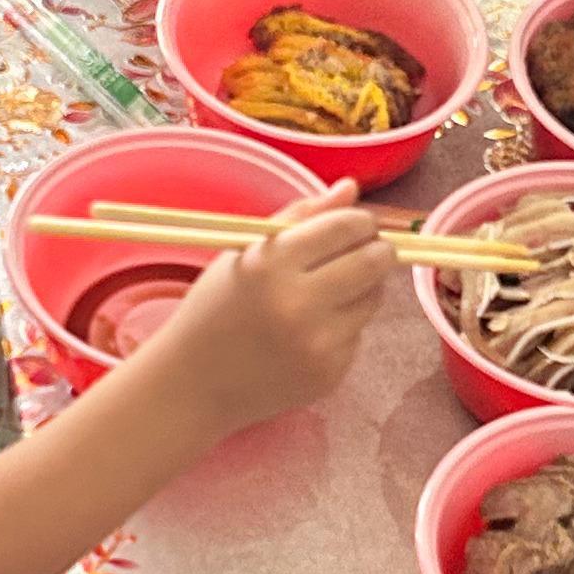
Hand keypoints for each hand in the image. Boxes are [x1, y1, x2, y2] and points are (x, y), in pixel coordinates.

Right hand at [140, 186, 392, 434]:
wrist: (195, 385)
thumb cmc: (214, 310)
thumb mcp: (244, 253)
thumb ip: (300, 216)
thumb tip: (351, 187)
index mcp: (271, 265)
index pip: (345, 228)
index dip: (361, 221)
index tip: (359, 224)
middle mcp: (298, 305)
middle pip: (373, 262)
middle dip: (378, 249)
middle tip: (367, 249)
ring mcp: (318, 344)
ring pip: (374, 299)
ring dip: (363, 287)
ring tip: (329, 290)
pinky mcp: (330, 374)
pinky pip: (358, 334)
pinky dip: (344, 325)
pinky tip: (310, 330)